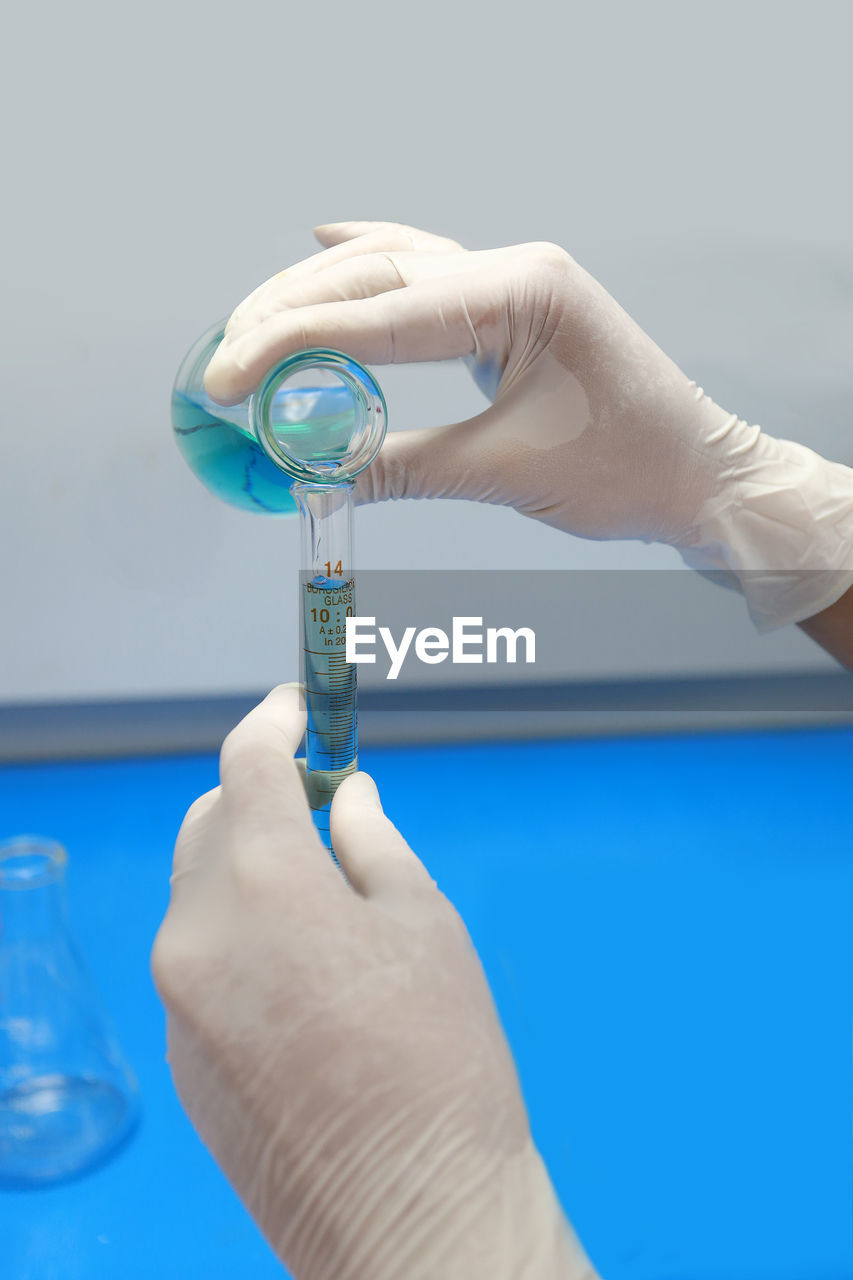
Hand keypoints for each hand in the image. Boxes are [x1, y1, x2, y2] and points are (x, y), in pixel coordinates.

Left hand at [151, 685, 595, 1279]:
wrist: (412, 1212)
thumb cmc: (441, 1063)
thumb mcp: (424, 924)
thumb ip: (372, 844)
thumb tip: (348, 798)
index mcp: (266, 884)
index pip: (245, 764)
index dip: (273, 720)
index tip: (295, 708)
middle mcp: (199, 933)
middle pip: (207, 821)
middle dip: (257, 797)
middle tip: (323, 807)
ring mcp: (177, 1000)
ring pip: (197, 893)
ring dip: (248, 868)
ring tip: (325, 899)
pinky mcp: (179, 1055)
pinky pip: (197, 961)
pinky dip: (237, 934)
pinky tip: (302, 971)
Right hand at [206, 221, 852, 630]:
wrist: (698, 472)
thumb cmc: (627, 470)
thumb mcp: (505, 473)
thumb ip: (402, 467)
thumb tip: (312, 475)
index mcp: (519, 292)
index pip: (378, 316)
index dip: (291, 347)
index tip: (227, 380)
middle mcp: (512, 267)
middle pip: (372, 276)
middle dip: (289, 318)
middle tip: (226, 367)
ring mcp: (512, 278)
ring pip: (390, 268)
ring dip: (317, 295)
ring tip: (252, 329)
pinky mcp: (509, 302)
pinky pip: (423, 273)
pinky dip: (369, 271)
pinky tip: (326, 245)